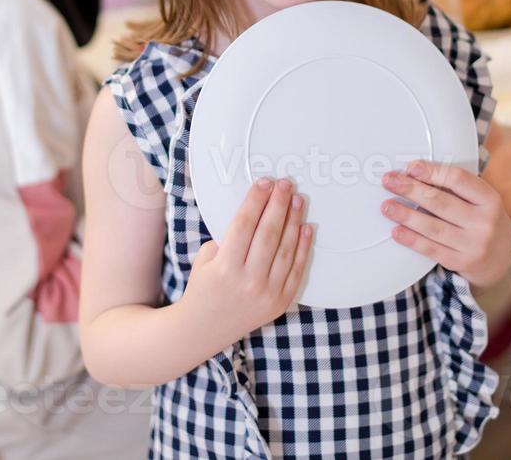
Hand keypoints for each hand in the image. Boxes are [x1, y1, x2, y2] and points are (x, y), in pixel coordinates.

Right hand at [181, 178, 312, 344]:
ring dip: (294, 221)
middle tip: (286, 184)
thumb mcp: (205, 260)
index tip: (264, 182)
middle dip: (278, 204)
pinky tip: (307, 227)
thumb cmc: (203, 288)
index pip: (244, 224)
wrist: (204, 329)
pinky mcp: (280, 302)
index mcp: (224, 267)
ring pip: (285, 249)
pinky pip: (296, 270)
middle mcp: (247, 280)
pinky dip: (304, 248)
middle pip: (268, 233)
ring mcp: (266, 293)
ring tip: (299, 199)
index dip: (256, 200)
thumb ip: (227, 239)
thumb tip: (257, 214)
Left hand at [381, 161, 510, 288]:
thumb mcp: (481, 200)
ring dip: (406, 215)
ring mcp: (474, 245)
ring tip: (387, 206)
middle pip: (441, 203)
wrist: (498, 260)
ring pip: (433, 227)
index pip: (458, 180)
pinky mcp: (462, 262)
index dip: (433, 172)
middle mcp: (484, 222)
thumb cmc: (482, 220)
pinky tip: (396, 231)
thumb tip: (414, 172)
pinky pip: (432, 249)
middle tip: (389, 181)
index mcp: (490, 199)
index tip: (411, 167)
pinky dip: (412, 239)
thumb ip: (456, 188)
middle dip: (411, 190)